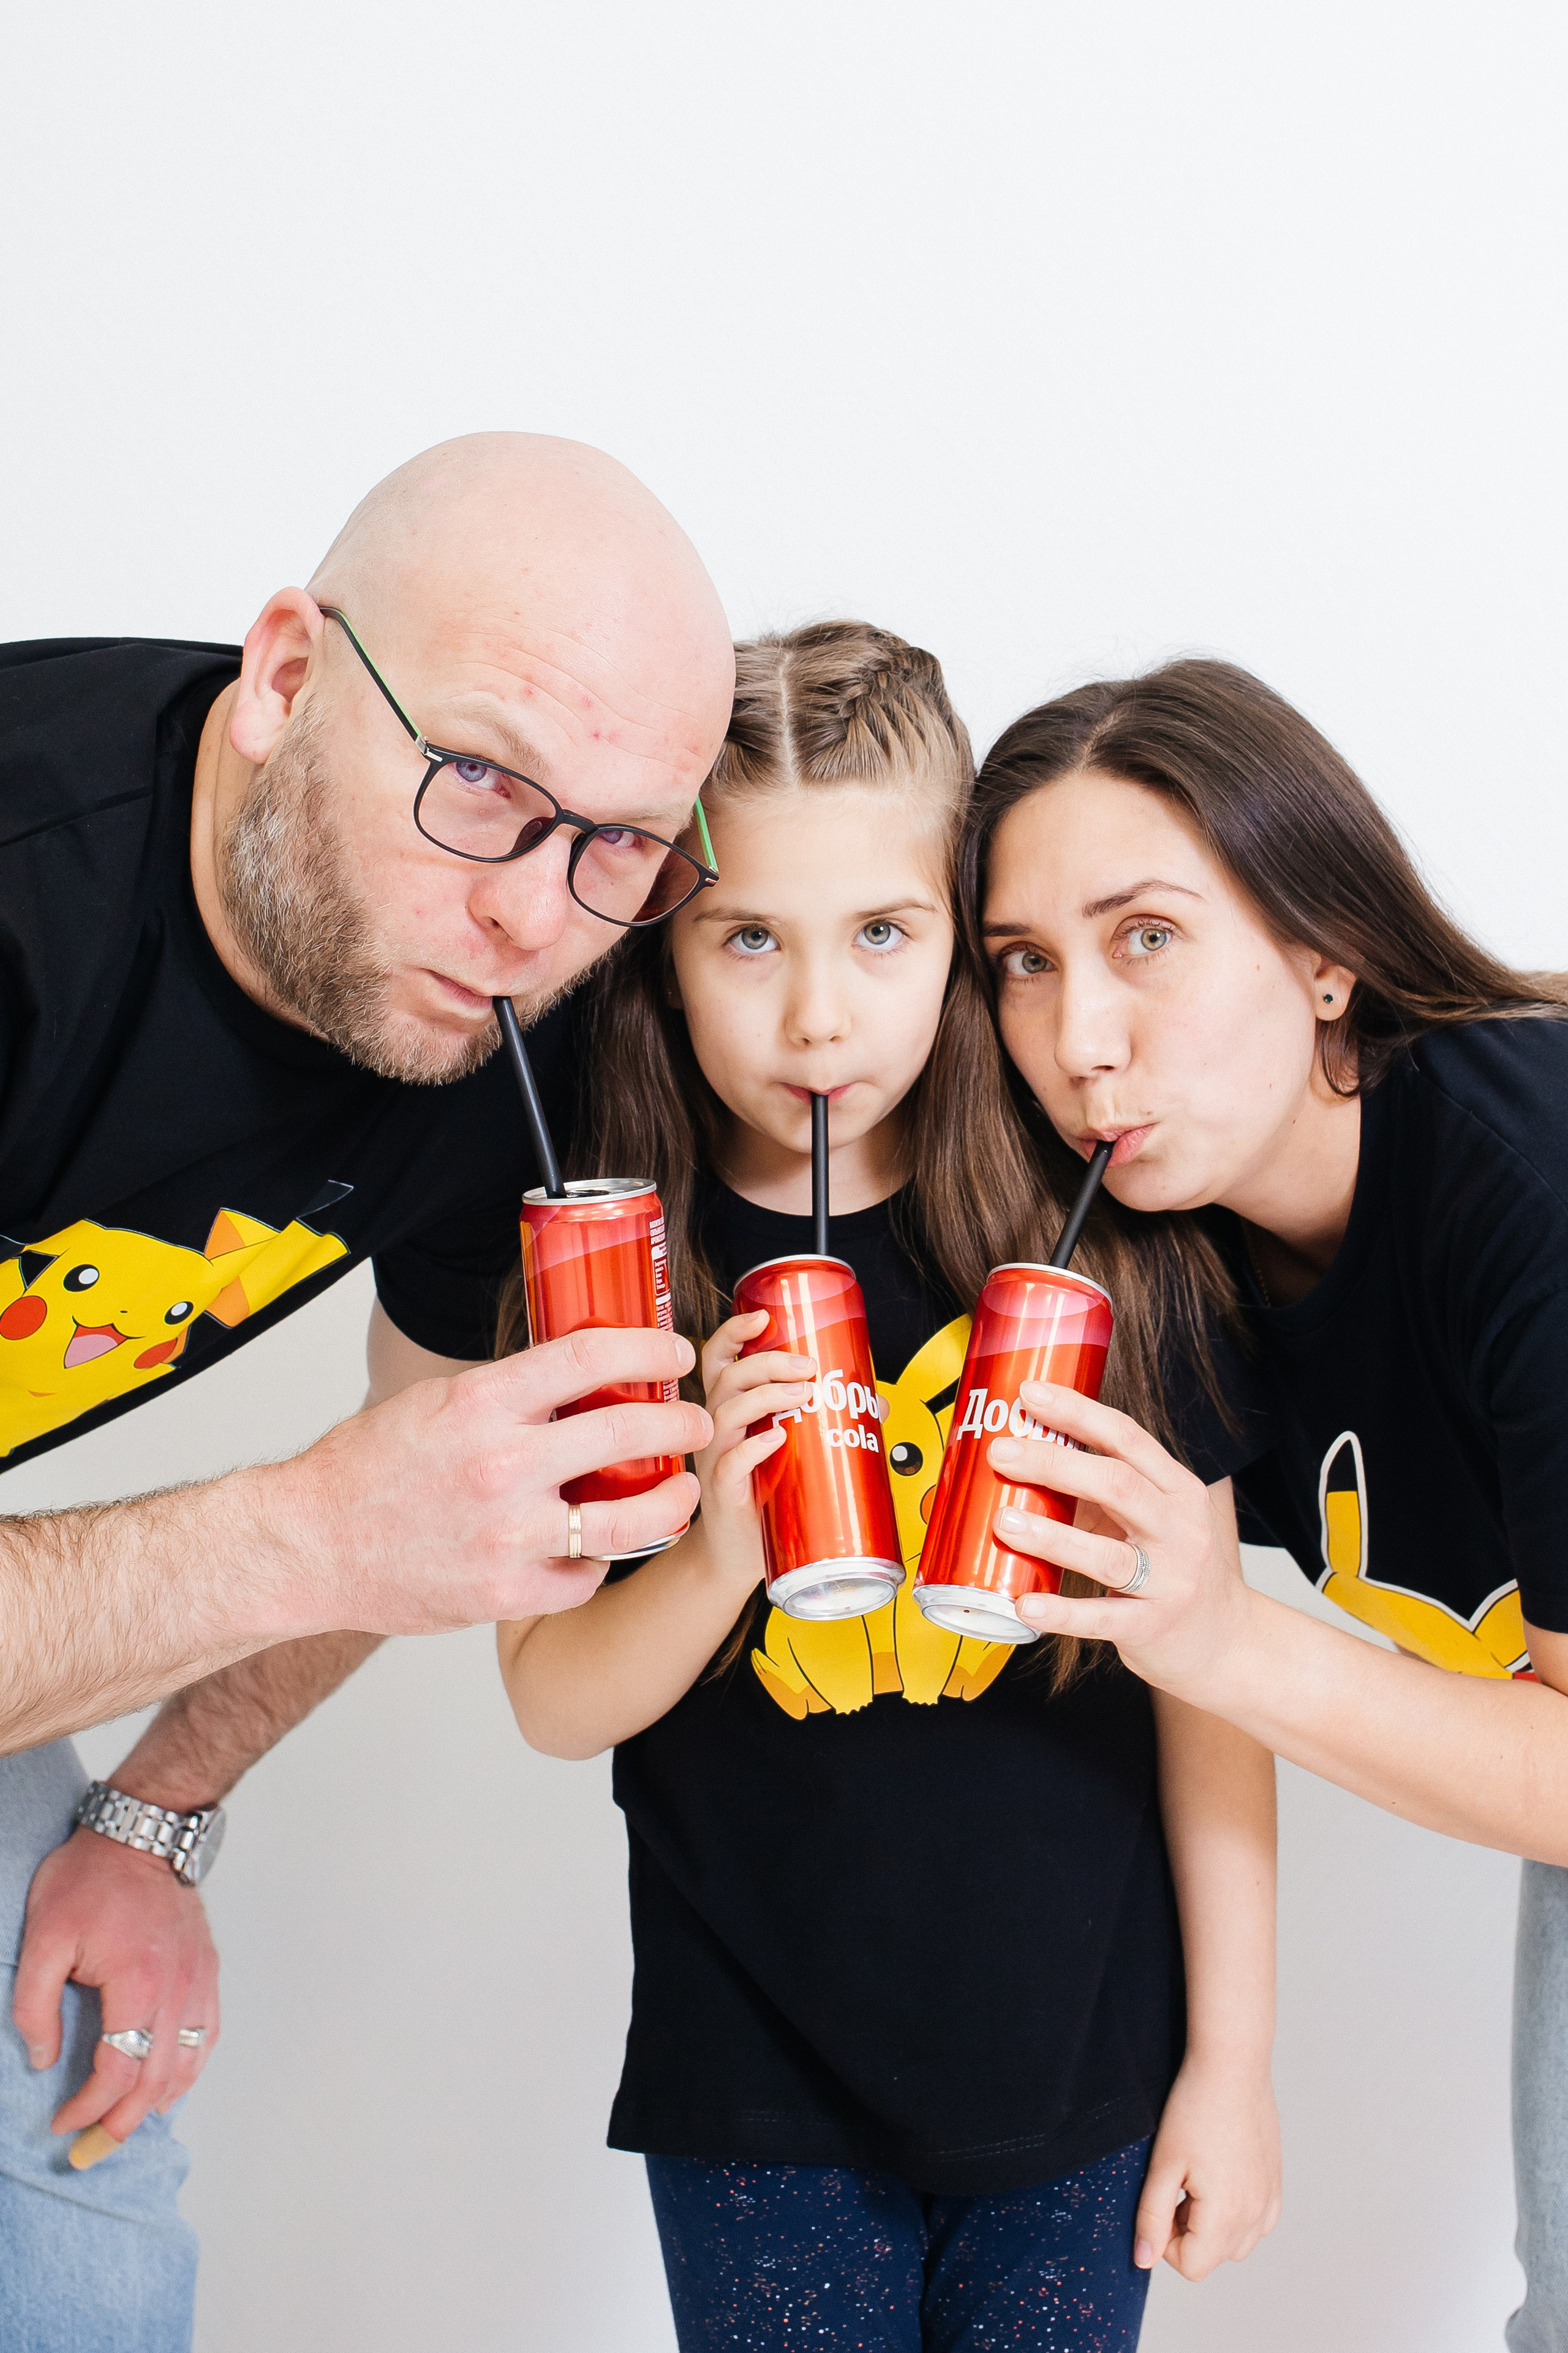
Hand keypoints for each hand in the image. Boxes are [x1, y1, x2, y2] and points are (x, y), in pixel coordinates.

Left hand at [12, 1828, 219, 2148]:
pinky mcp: (207, 1968)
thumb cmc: (89, 1878)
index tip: (60, 2124)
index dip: (87, 2108)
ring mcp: (198, 1978)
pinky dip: (190, 2068)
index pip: (117, 2070)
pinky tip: (169, 2083)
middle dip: (121, 2125)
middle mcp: (177, 1987)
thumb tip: (45, 2059)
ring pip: (189, 2063)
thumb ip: (35, 2006)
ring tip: (127, 2125)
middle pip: (156, 2080)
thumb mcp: (42, 1938)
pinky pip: (207, 2033)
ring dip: (158, 2104)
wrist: (142, 1831)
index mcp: (137, 1982)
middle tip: (90, 2151)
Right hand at [273, 1326, 712, 1634]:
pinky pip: (582, 1578)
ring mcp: (506, 1536)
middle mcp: (500, 1466)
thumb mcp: (436, 1404)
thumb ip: (507, 1395)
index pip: (587, 1356)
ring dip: (669, 1502)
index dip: (646, 1346)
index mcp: (481, 1404)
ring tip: (683, 1491)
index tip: (675, 1350)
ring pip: (627, 1521)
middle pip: (626, 1433)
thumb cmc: (366, 1469)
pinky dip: (596, 1563)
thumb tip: (577, 1377)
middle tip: (698, 1421)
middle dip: (679, 1423)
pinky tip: (598, 1550)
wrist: (309, 1545)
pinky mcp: (503, 1593)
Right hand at [692, 1313, 814, 1574]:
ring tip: (802, 1396)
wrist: (740, 1552)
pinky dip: (752, 1447)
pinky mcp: (722, 1492)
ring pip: (725, 1413)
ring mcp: (715, 1458)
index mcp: (730, 1408)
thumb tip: (879, 1401)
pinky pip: (729, 1463)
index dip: (735, 1332)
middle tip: (806, 1366)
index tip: (763, 1316)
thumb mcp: (795, 1449)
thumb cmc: (765, 1493)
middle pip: (728, 1378)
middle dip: (767, 1363)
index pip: (720, 1358)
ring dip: (765, 1397)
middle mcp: (716, 1427)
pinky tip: (777, 1439)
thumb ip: (828, 1420)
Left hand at [982, 1382, 1252, 1703]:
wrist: (1225, 1640)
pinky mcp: (1152, 1626)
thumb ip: (1101, 1490)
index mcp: (1178, 1490)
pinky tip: (1025, 1603)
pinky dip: (1061, 1611)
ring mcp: (1170, 1580)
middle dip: (1054, 1463)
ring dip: (1050, 1535)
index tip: (1030, 1394)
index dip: (1076, 1412)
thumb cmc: (1174, 1568)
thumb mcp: (1153, 1518)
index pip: (1126, 1438)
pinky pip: (1101, 1617)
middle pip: (1117, 1485)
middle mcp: (1180, 1530)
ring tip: (1004, 1521)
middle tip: (1002, 1453)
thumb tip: (1023, 1459)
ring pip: (1107, 1554)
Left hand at [1135, 2054, 1281, 2277]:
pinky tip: (1220, 2175)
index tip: (1161, 2203)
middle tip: (1177, 2185)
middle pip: (1213, 2257)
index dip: (1165, 2242)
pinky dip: (1235, 2212)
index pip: (1191, 2267)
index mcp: (1227, 2215)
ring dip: (1212, 2225)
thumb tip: (1143, 2259)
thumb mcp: (1163, 2164)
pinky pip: (1256, 2222)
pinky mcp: (1275, 2184)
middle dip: (1187, 2233)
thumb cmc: (1194, 2109)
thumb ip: (1151, 2217)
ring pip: (1236, 2243)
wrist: (1232, 2066)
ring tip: (1197, 2179)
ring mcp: (1270, 2200)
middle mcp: (1257, 2216)